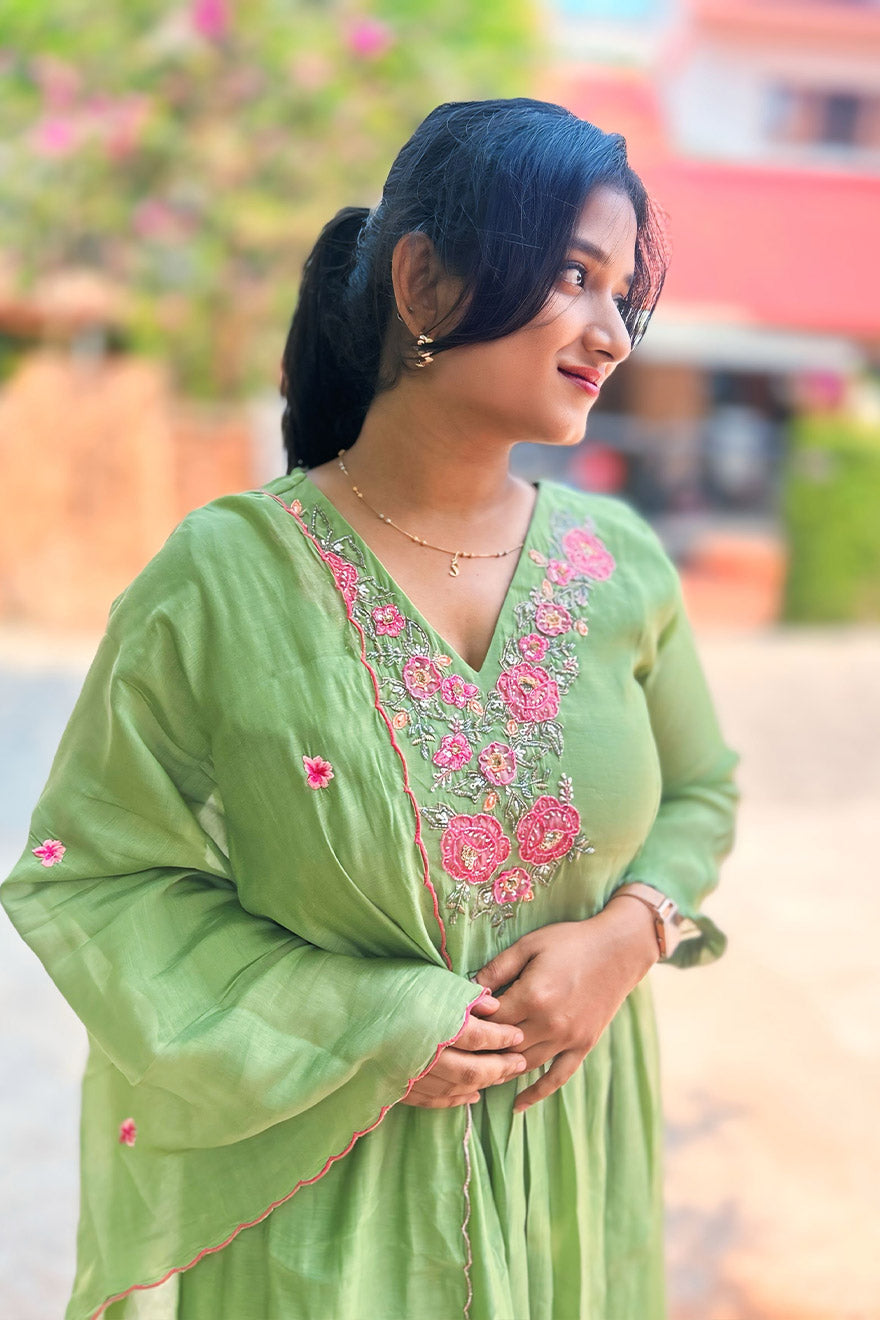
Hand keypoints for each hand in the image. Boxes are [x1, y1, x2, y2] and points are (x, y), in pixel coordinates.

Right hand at [401, 994, 526, 1108]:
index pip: (477, 1037)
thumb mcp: (430, 982)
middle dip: (499, 1066)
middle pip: (471, 1069)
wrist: (338, 1011)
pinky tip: (473, 1095)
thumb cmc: (392, 989)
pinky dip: (455, 1099)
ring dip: (483, 1084)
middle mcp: (423, 1054)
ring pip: (455, 1087)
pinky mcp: (397, 1088)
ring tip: (502, 1076)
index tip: (517, 1035)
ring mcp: (409, 1076)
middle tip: (519, 1062)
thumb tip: (493, 1005)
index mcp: (432, 1025)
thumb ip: (463, 996)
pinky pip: (433, 1100)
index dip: (501, 1037)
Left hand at [474, 900, 657, 1114]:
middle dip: (480, 1050)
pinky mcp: (583, 1046)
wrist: (619, 949)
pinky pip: (557, 1077)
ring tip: (478, 1074)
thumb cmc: (570, 941)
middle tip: (459, 1053)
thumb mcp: (529, 945)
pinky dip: (537, 1093)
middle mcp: (550, 1023)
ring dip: (501, 1071)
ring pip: (525, 1065)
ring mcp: (568, 1038)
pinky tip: (518, 1105)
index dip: (471, 1022)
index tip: (455, 1023)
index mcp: (533, 996)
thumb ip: (497, 969)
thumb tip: (469, 989)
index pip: (490, 1021)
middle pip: (504, 1047)